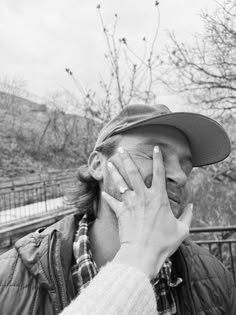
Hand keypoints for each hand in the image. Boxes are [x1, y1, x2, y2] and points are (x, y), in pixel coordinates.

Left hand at [102, 146, 192, 278]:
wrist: (142, 253)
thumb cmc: (163, 243)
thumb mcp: (182, 230)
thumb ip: (188, 216)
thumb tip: (193, 206)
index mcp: (159, 198)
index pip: (159, 173)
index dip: (158, 158)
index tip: (156, 147)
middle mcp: (143, 196)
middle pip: (134, 172)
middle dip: (127, 159)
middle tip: (122, 150)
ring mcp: (130, 203)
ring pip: (120, 183)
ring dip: (114, 172)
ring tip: (109, 163)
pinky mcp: (121, 212)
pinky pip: (112, 202)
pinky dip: (107, 197)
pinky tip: (103, 192)